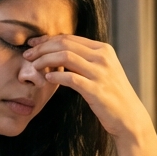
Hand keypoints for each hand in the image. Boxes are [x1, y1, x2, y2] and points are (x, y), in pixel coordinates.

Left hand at [24, 35, 156, 155]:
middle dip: (42, 48)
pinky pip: (70, 78)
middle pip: (65, 44)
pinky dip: (56, 76)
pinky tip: (47, 78)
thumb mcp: (102, 70)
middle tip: (27, 55)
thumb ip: (85, 59)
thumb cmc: (111, 95)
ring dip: (45, 60)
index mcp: (103, 49)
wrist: (129, 117)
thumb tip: (59, 52)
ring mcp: (100, 73)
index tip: (33, 45)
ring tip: (34, 67)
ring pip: (65, 57)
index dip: (47, 40)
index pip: (69, 38)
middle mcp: (103, 57)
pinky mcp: (96, 90)